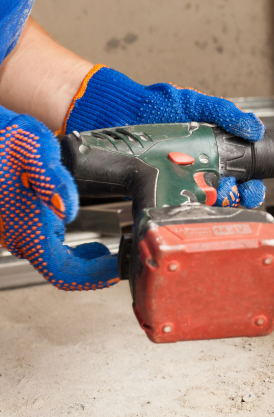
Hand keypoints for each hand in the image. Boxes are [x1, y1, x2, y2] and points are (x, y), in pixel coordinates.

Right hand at [0, 106, 118, 289]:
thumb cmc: (7, 139)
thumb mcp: (33, 148)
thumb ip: (52, 178)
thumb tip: (67, 209)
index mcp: (24, 225)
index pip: (61, 271)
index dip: (91, 277)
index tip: (116, 270)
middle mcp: (18, 235)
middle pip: (59, 271)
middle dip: (92, 271)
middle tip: (119, 262)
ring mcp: (17, 232)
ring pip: (53, 262)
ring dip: (82, 263)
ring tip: (106, 252)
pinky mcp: (19, 225)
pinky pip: (47, 249)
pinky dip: (70, 252)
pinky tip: (86, 243)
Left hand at [63, 66, 265, 207]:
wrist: (113, 112)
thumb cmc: (152, 105)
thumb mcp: (193, 104)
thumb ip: (223, 112)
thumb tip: (254, 127)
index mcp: (211, 148)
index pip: (239, 172)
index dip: (251, 183)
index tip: (254, 186)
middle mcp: (197, 167)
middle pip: (227, 193)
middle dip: (238, 198)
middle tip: (237, 195)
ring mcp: (178, 180)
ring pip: (205, 202)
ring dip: (216, 206)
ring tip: (215, 199)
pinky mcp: (158, 189)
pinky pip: (177, 206)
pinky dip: (187, 211)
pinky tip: (192, 209)